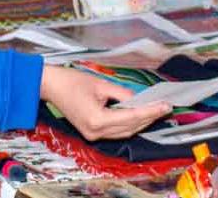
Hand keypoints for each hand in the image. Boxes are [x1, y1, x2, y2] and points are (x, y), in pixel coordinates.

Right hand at [40, 65, 171, 140]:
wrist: (51, 87)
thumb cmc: (73, 82)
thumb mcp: (102, 84)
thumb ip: (122, 93)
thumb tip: (140, 98)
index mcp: (97, 120)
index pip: (131, 117)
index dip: (150, 111)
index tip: (165, 105)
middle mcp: (95, 132)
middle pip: (130, 128)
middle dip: (149, 118)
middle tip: (166, 107)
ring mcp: (93, 135)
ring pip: (124, 132)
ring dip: (142, 122)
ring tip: (157, 111)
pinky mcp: (92, 132)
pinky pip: (116, 131)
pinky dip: (130, 123)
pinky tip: (141, 114)